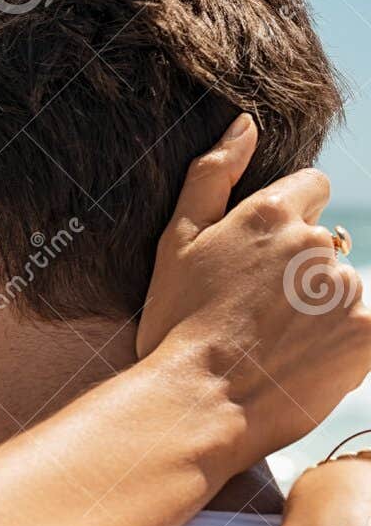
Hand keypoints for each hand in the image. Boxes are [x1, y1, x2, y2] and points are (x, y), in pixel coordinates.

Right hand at [137, 113, 370, 462]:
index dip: (287, 220)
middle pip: (326, 244)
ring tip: (273, 345)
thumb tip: (245, 123)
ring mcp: (345, 288)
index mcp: (269, 214)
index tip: (259, 262)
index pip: (311, 188)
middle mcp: (315, 243)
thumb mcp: (174, 244)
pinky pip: (362, 326)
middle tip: (255, 313)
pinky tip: (299, 363)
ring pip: (341, 288)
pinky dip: (338, 343)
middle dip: (299, 271)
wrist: (197, 402)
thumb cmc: (175, 326)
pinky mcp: (367, 332)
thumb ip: (212, 176)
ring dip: (317, 310)